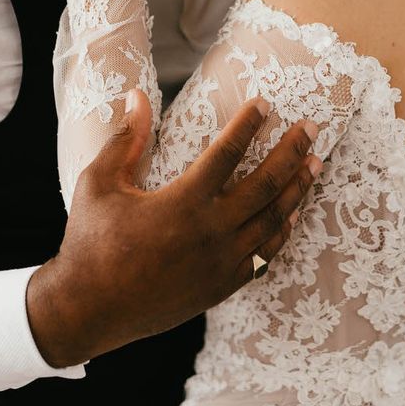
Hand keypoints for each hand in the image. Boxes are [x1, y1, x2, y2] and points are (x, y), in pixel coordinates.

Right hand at [27, 90, 320, 367]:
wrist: (90, 310)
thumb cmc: (90, 242)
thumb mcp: (99, 184)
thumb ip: (125, 140)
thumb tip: (136, 96)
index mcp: (182, 202)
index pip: (227, 153)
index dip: (249, 125)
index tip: (266, 104)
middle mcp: (211, 231)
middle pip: (265, 184)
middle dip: (292, 152)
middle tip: (311, 129)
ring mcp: (221, 262)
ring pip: (273, 220)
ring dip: (297, 189)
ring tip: (314, 164)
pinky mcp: (222, 286)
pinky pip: (264, 256)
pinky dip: (282, 233)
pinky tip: (292, 216)